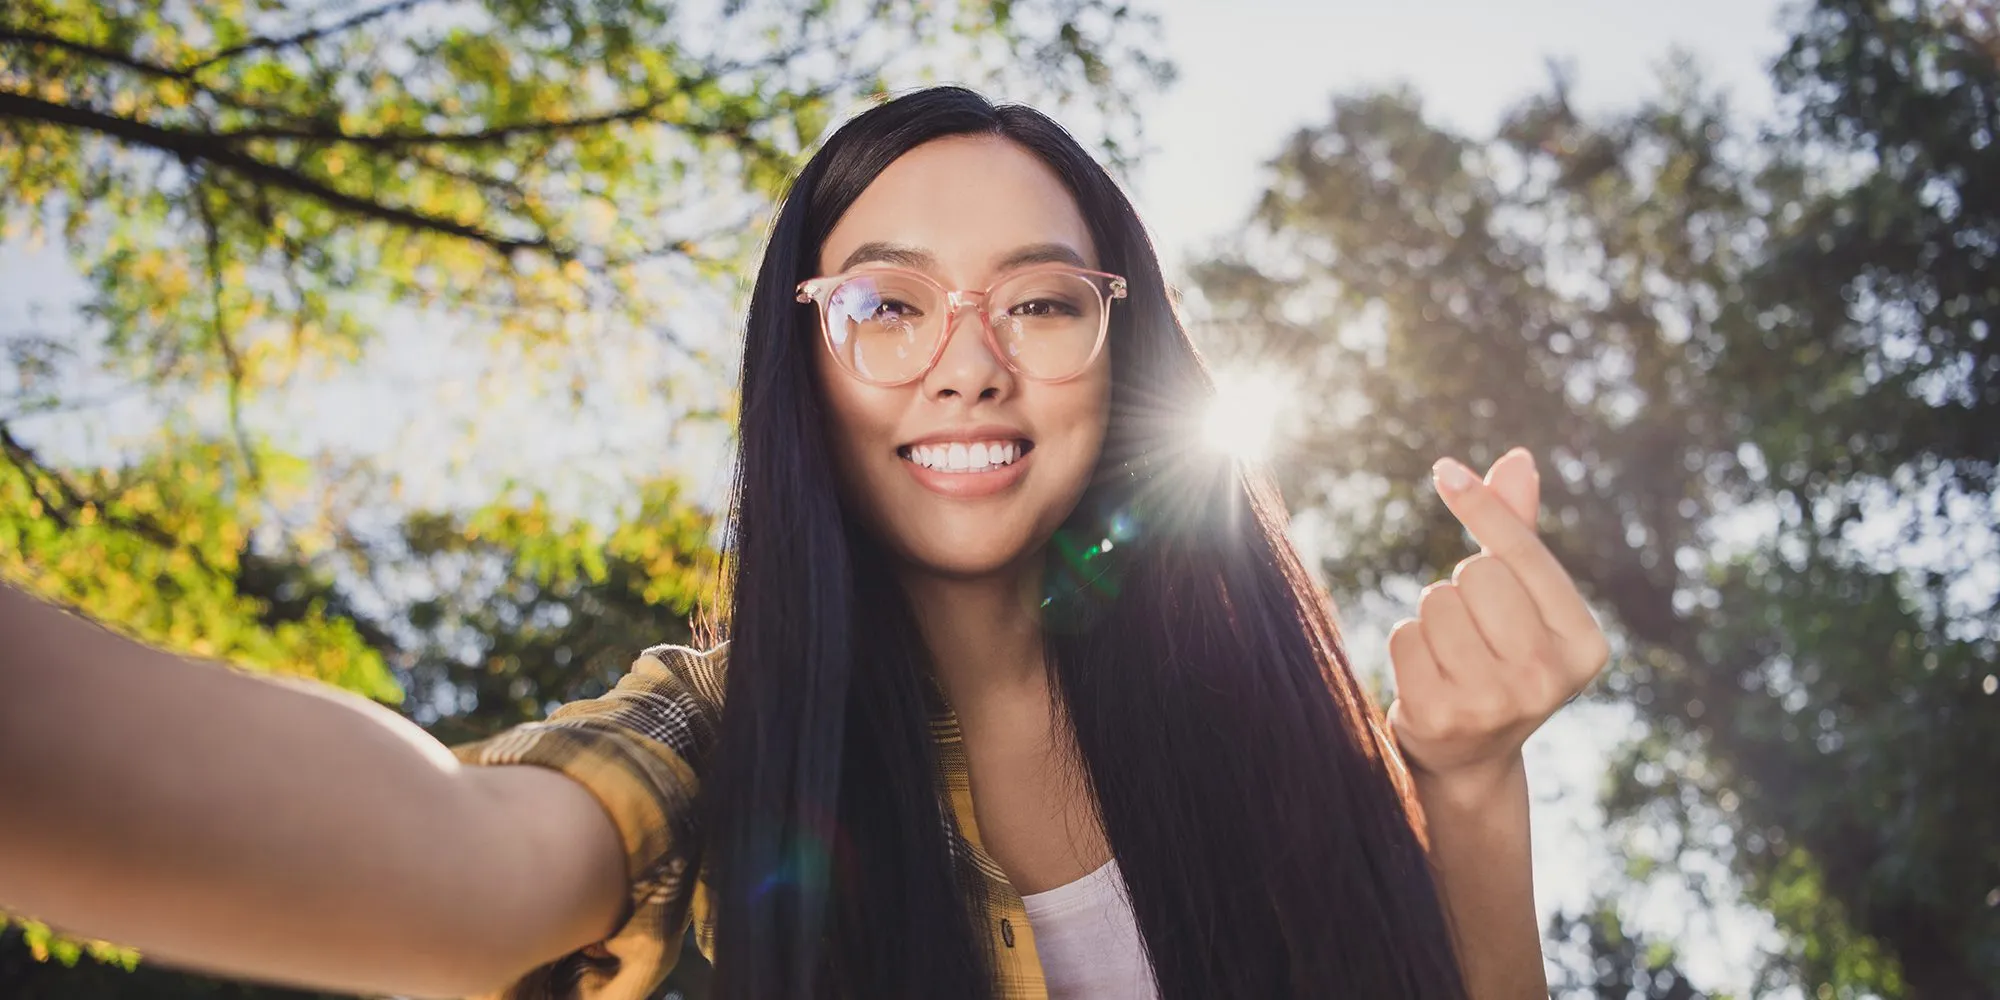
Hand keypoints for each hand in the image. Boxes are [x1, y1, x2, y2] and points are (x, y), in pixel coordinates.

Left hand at [1386, 447, 1609, 789]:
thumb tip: (1519, 459)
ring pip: (1436, 602)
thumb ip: (1520, 533)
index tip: (1444, 469)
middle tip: (1475, 631)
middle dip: (1463, 588)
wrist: (1470, 759)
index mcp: (1585, 644)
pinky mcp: (1441, 716)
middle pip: (1475, 573)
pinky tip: (1429, 677)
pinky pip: (1405, 636)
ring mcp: (1495, 701)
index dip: (1482, 506)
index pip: (1523, 553)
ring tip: (1453, 656)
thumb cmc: (1500, 659)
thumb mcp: (1523, 603)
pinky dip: (1408, 646)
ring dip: (1432, 618)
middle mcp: (1548, 677)